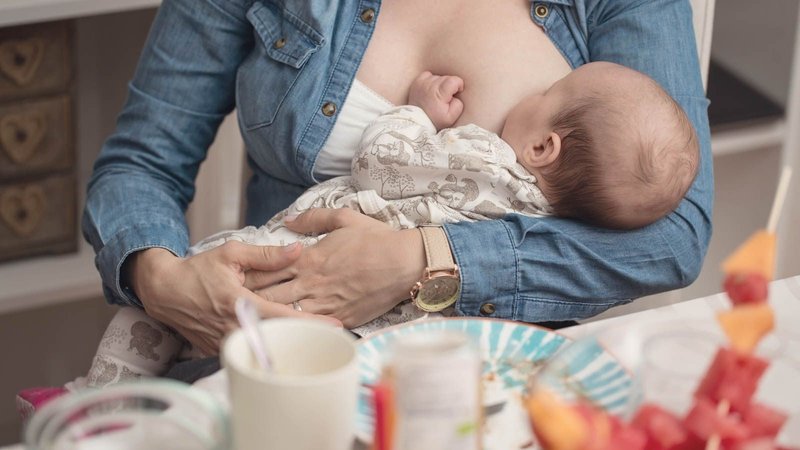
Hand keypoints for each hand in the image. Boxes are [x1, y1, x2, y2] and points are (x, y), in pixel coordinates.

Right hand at [128, 243, 340, 355]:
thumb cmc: (198, 270)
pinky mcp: (218, 350)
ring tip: (314, 339)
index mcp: (239, 303)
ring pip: (264, 347)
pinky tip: (284, 343)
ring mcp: (225, 342)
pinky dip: (266, 347)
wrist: (163, 290)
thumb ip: (266, 254)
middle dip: (306, 337)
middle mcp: (233, 327)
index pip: (282, 316)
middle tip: (334, 336)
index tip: (335, 326)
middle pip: (278, 337)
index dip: (311, 322)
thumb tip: (298, 249)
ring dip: (287, 344)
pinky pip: (248, 351)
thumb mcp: (231, 254)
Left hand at [244, 209, 425, 327]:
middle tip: (229, 305)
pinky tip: (280, 335)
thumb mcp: (344, 218)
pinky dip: (294, 331)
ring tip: (247, 323)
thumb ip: (313, 218)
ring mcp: (325, 303)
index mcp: (309, 259)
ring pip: (287, 315)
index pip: (269, 269)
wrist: (404, 263)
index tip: (232, 279)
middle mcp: (312, 283)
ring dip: (268, 318)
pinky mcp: (340, 318)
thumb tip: (289, 221)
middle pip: (271, 295)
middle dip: (250, 300)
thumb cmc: (376, 240)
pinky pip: (311, 327)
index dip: (249, 275)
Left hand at [408, 71, 464, 129]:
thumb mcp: (451, 117)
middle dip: (450, 86)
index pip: (454, 80)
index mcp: (439, 94)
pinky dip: (431, 80)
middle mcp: (430, 86)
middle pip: (447, 77)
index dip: (458, 85)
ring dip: (440, 83)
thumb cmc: (434, 121)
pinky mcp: (416, 83)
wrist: (417, 122)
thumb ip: (458, 104)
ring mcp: (422, 83)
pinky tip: (431, 89)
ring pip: (438, 76)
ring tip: (438, 94)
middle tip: (446, 97)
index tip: (456, 93)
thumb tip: (456, 95)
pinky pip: (427, 75)